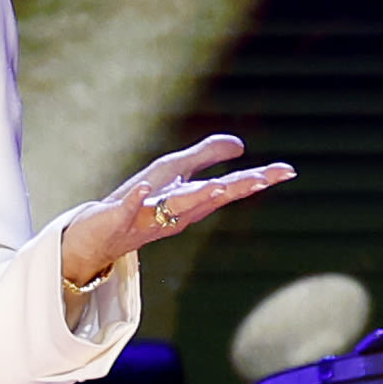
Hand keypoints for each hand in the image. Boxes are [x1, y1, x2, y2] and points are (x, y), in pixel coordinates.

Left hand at [58, 133, 289, 290]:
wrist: (95, 238)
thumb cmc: (139, 205)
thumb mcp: (174, 173)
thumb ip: (205, 157)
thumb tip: (240, 145)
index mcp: (192, 202)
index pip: (229, 188)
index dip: (257, 179)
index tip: (287, 171)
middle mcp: (176, 213)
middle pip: (210, 199)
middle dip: (237, 188)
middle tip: (265, 179)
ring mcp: (148, 218)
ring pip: (177, 207)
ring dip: (197, 196)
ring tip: (219, 185)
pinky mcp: (119, 219)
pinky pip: (129, 208)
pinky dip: (137, 200)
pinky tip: (145, 189)